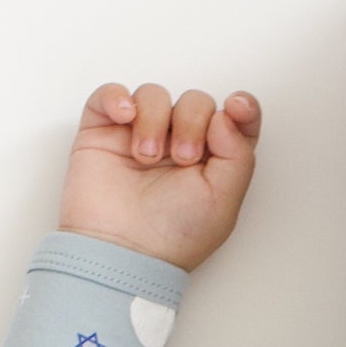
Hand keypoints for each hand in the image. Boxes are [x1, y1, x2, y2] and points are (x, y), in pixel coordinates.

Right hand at [59, 82, 261, 270]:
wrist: (122, 252)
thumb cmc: (172, 238)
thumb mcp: (224, 201)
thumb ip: (238, 154)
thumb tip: (227, 115)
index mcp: (212, 161)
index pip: (233, 120)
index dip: (241, 107)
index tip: (237, 108)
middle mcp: (178, 144)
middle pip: (195, 102)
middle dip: (192, 123)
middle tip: (183, 159)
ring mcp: (141, 136)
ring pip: (155, 95)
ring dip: (154, 120)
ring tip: (146, 157)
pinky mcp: (104, 132)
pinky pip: (110, 94)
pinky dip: (117, 98)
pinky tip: (125, 117)